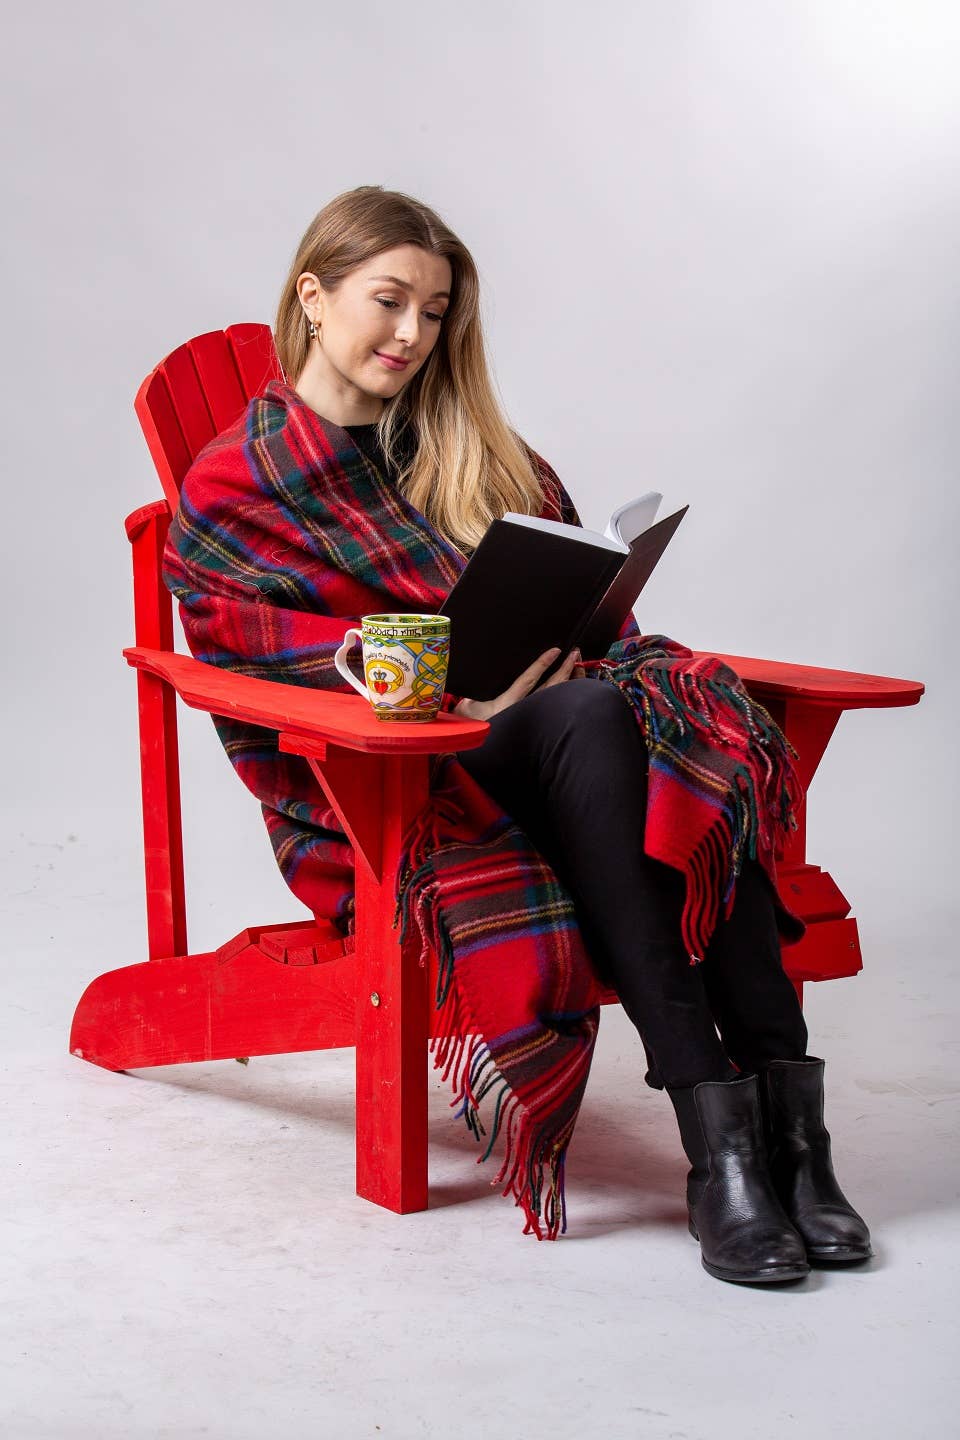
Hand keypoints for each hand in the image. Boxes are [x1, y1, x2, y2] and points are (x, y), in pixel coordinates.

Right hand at [453, 646, 585, 720]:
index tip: (555, 651)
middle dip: (565, 669)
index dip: (542, 664)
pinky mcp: (543, 723)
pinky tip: (575, 684)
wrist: (485, 751)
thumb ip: (470, 699)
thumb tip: (467, 693)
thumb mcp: (468, 710)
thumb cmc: (476, 727)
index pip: (529, 679)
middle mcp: (526, 709)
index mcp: (509, 702)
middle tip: (575, 653)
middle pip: (552, 687)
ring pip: (559, 697)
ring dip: (571, 680)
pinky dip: (570, 695)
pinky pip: (560, 707)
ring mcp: (536, 716)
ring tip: (579, 666)